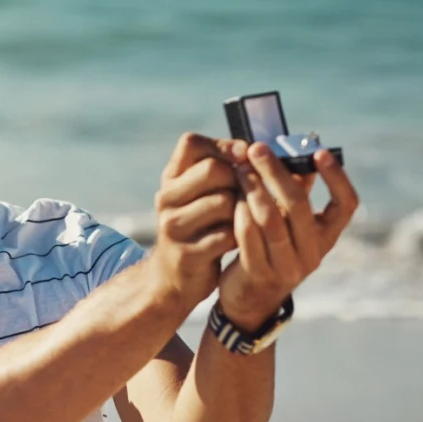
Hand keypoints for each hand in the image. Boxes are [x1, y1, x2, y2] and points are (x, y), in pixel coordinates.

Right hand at [146, 133, 241, 311]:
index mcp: (171, 178)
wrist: (173, 278)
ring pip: (224, 201)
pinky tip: (241, 241)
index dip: (223, 146)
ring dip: (243, 210)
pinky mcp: (188, 253)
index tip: (244, 158)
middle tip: (247, 195)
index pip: (191, 143)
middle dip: (239, 179)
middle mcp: (166, 198)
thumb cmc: (200, 228)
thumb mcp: (201, 195)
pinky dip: (241, 236)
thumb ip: (224, 170)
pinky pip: (227, 234)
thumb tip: (256, 151)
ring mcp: (174, 226)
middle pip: (213, 170)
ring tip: (243, 219)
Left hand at [216, 143, 359, 329]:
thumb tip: (302, 148)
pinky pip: (248, 236)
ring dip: (252, 189)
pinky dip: (239, 213)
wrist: (251, 299)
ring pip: (270, 219)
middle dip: (275, 172)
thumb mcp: (291, 223)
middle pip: (298, 205)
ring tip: (239, 169)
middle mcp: (313, 253)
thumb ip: (299, 190)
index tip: (320, 152)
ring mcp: (287, 266)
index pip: (346, 205)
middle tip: (257, 149)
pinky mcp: (259, 273)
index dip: (337, 177)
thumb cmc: (272, 248)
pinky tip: (231, 196)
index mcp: (327, 236)